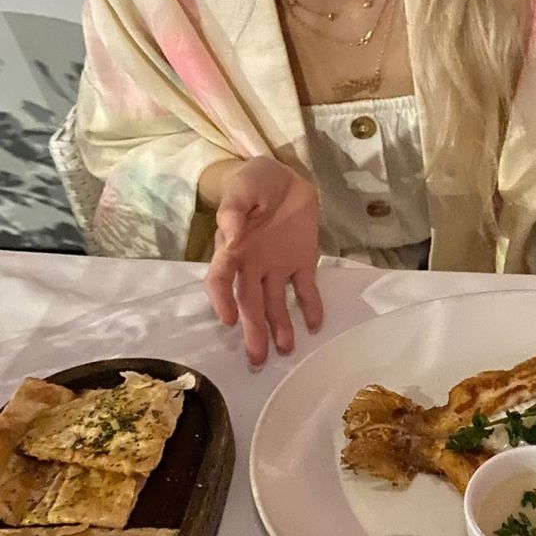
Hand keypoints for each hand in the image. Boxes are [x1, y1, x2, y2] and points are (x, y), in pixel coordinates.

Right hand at [204, 157, 322, 365]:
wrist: (283, 176)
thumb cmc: (253, 183)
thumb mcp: (242, 188)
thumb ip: (235, 211)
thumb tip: (231, 234)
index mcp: (232, 250)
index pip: (221, 280)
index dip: (222, 300)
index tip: (229, 319)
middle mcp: (252, 266)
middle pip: (249, 303)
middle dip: (252, 330)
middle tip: (256, 358)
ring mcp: (277, 267)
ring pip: (276, 303)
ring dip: (279, 327)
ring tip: (286, 349)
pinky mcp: (303, 263)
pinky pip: (306, 290)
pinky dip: (311, 307)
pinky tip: (314, 325)